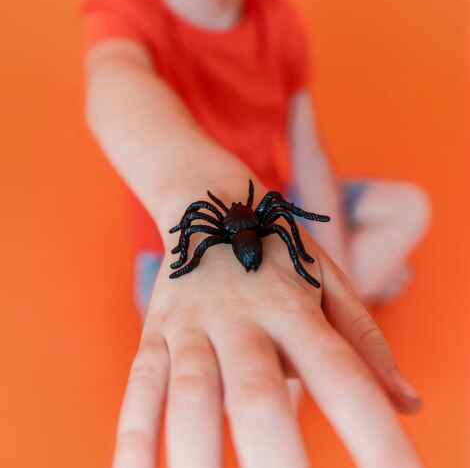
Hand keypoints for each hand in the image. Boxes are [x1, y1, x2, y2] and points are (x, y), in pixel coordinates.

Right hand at [112, 181, 423, 467]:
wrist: (211, 203)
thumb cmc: (279, 253)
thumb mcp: (327, 280)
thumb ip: (364, 341)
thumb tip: (410, 403)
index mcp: (293, 306)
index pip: (342, 375)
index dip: (373, 432)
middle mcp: (241, 317)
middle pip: (258, 394)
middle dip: (276, 456)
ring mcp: (192, 325)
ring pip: (191, 397)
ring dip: (197, 456)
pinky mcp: (156, 334)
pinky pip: (139, 390)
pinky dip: (134, 437)